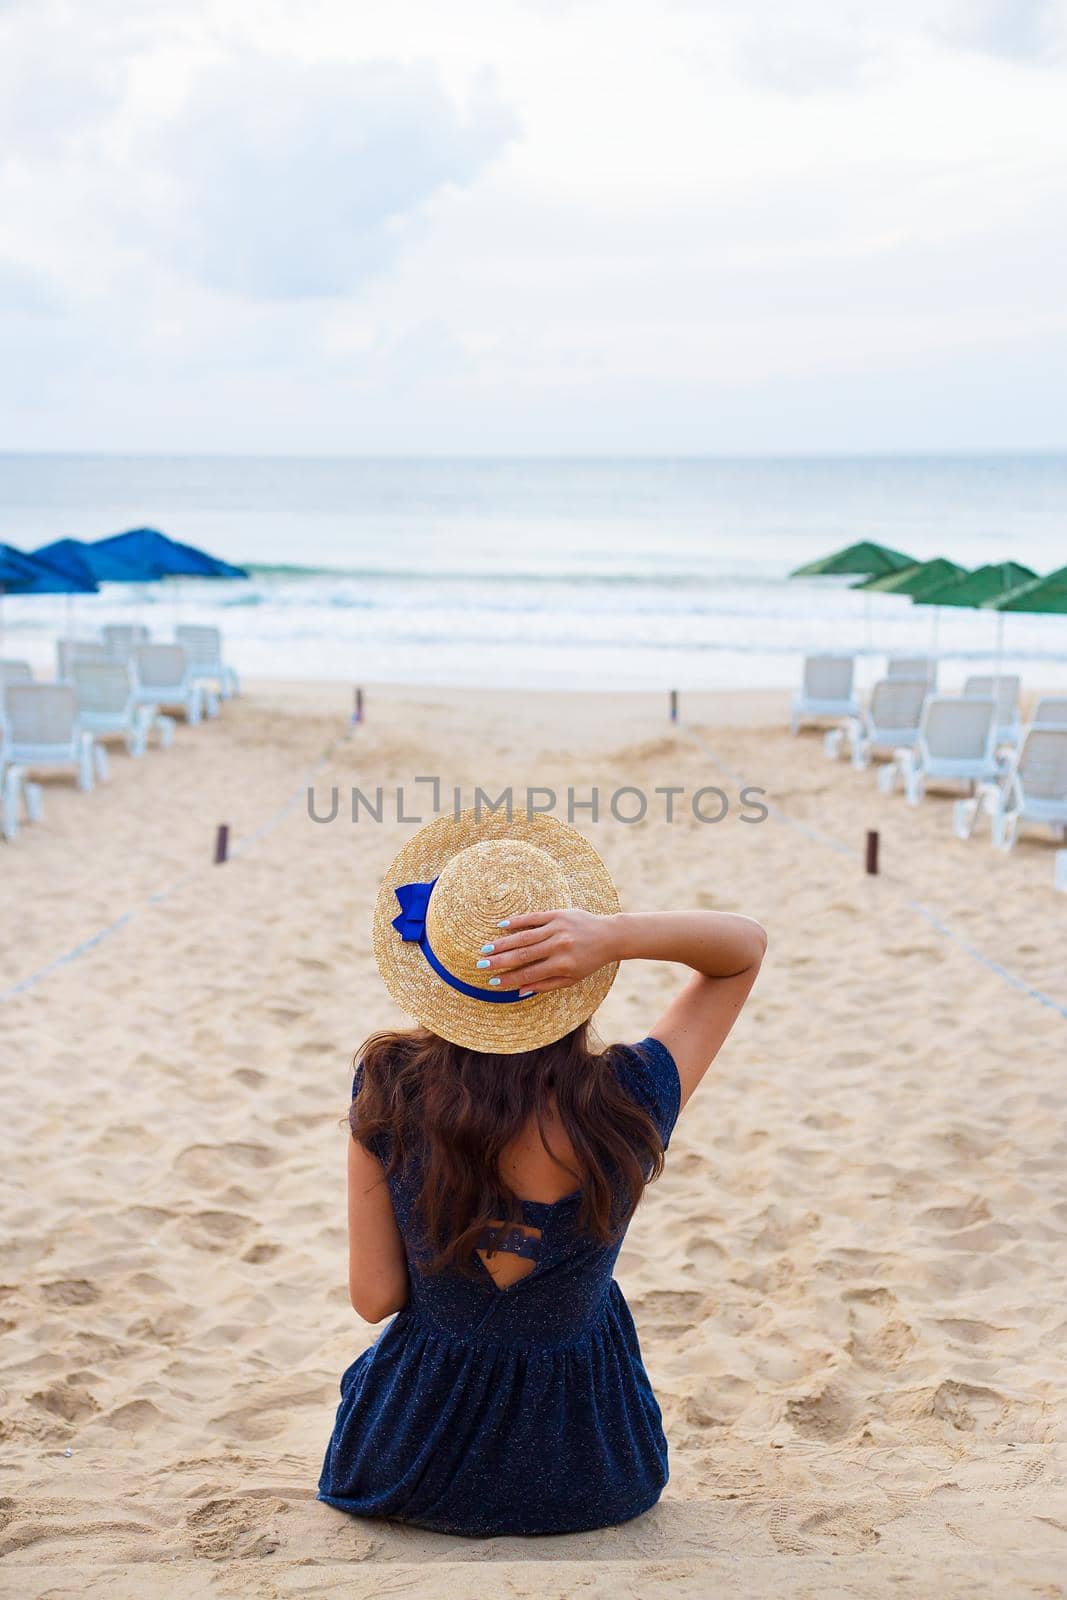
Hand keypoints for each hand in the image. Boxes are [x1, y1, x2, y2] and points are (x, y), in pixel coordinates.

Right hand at [478, 909, 619, 994]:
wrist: (609, 936)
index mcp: (562, 965)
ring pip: (525, 936)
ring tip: (486, 948)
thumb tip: (520, 991)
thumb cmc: (589, 961)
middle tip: (481, 965)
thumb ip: (546, 985)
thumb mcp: (572, 978)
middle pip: (523, 954)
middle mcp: (558, 946)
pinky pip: (534, 918)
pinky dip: (517, 921)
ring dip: (504, 943)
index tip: (493, 982)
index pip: (530, 973)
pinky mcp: (558, 914)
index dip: (510, 979)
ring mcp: (558, 928)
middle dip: (500, 961)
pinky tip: (502, 925)